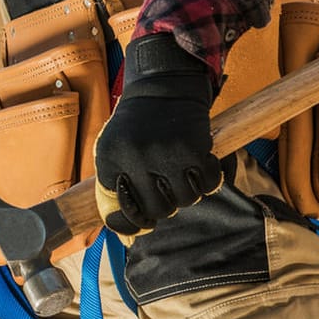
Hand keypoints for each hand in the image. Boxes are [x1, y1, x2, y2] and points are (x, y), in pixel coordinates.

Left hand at [94, 34, 223, 238]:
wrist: (163, 84)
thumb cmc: (138, 124)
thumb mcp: (114, 148)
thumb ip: (117, 186)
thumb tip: (127, 233)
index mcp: (110, 158)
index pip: (121, 209)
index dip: (133, 217)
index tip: (141, 216)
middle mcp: (135, 158)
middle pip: (157, 210)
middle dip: (165, 206)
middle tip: (167, 188)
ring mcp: (166, 154)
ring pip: (185, 201)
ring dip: (187, 192)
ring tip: (182, 173)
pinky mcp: (194, 149)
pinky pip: (208, 185)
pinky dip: (209, 180)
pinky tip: (201, 164)